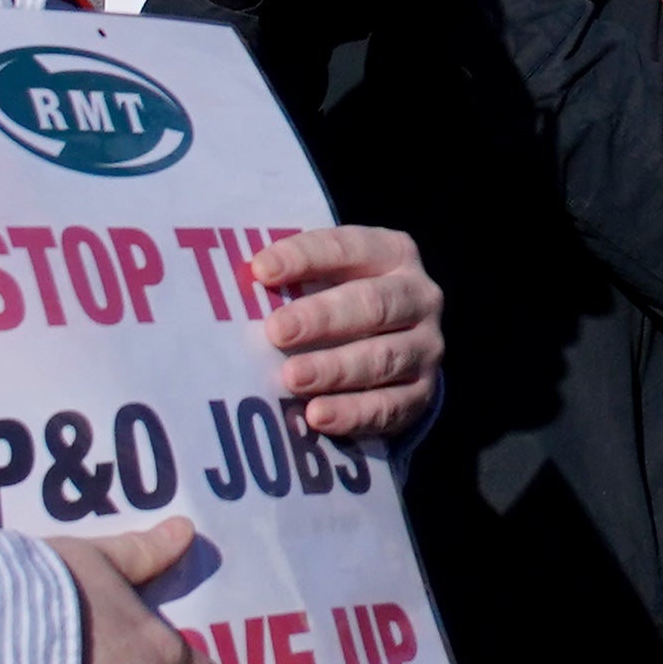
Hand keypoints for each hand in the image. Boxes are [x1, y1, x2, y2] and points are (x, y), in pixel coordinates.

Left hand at [254, 225, 443, 442]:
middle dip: (321, 318)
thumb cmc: (345, 302)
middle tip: (276, 331)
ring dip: (334, 369)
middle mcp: (418, 297)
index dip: (305, 257)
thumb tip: (236, 282)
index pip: (349, 247)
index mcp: (394, 254)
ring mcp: (425, 347)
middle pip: (372, 304)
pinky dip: (352, 412)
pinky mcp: (423, 394)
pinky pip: (388, 406)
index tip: (261, 271)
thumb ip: (296, 276)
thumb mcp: (331, 278)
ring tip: (291, 378)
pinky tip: (317, 416)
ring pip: (382, 358)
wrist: (400, 349)